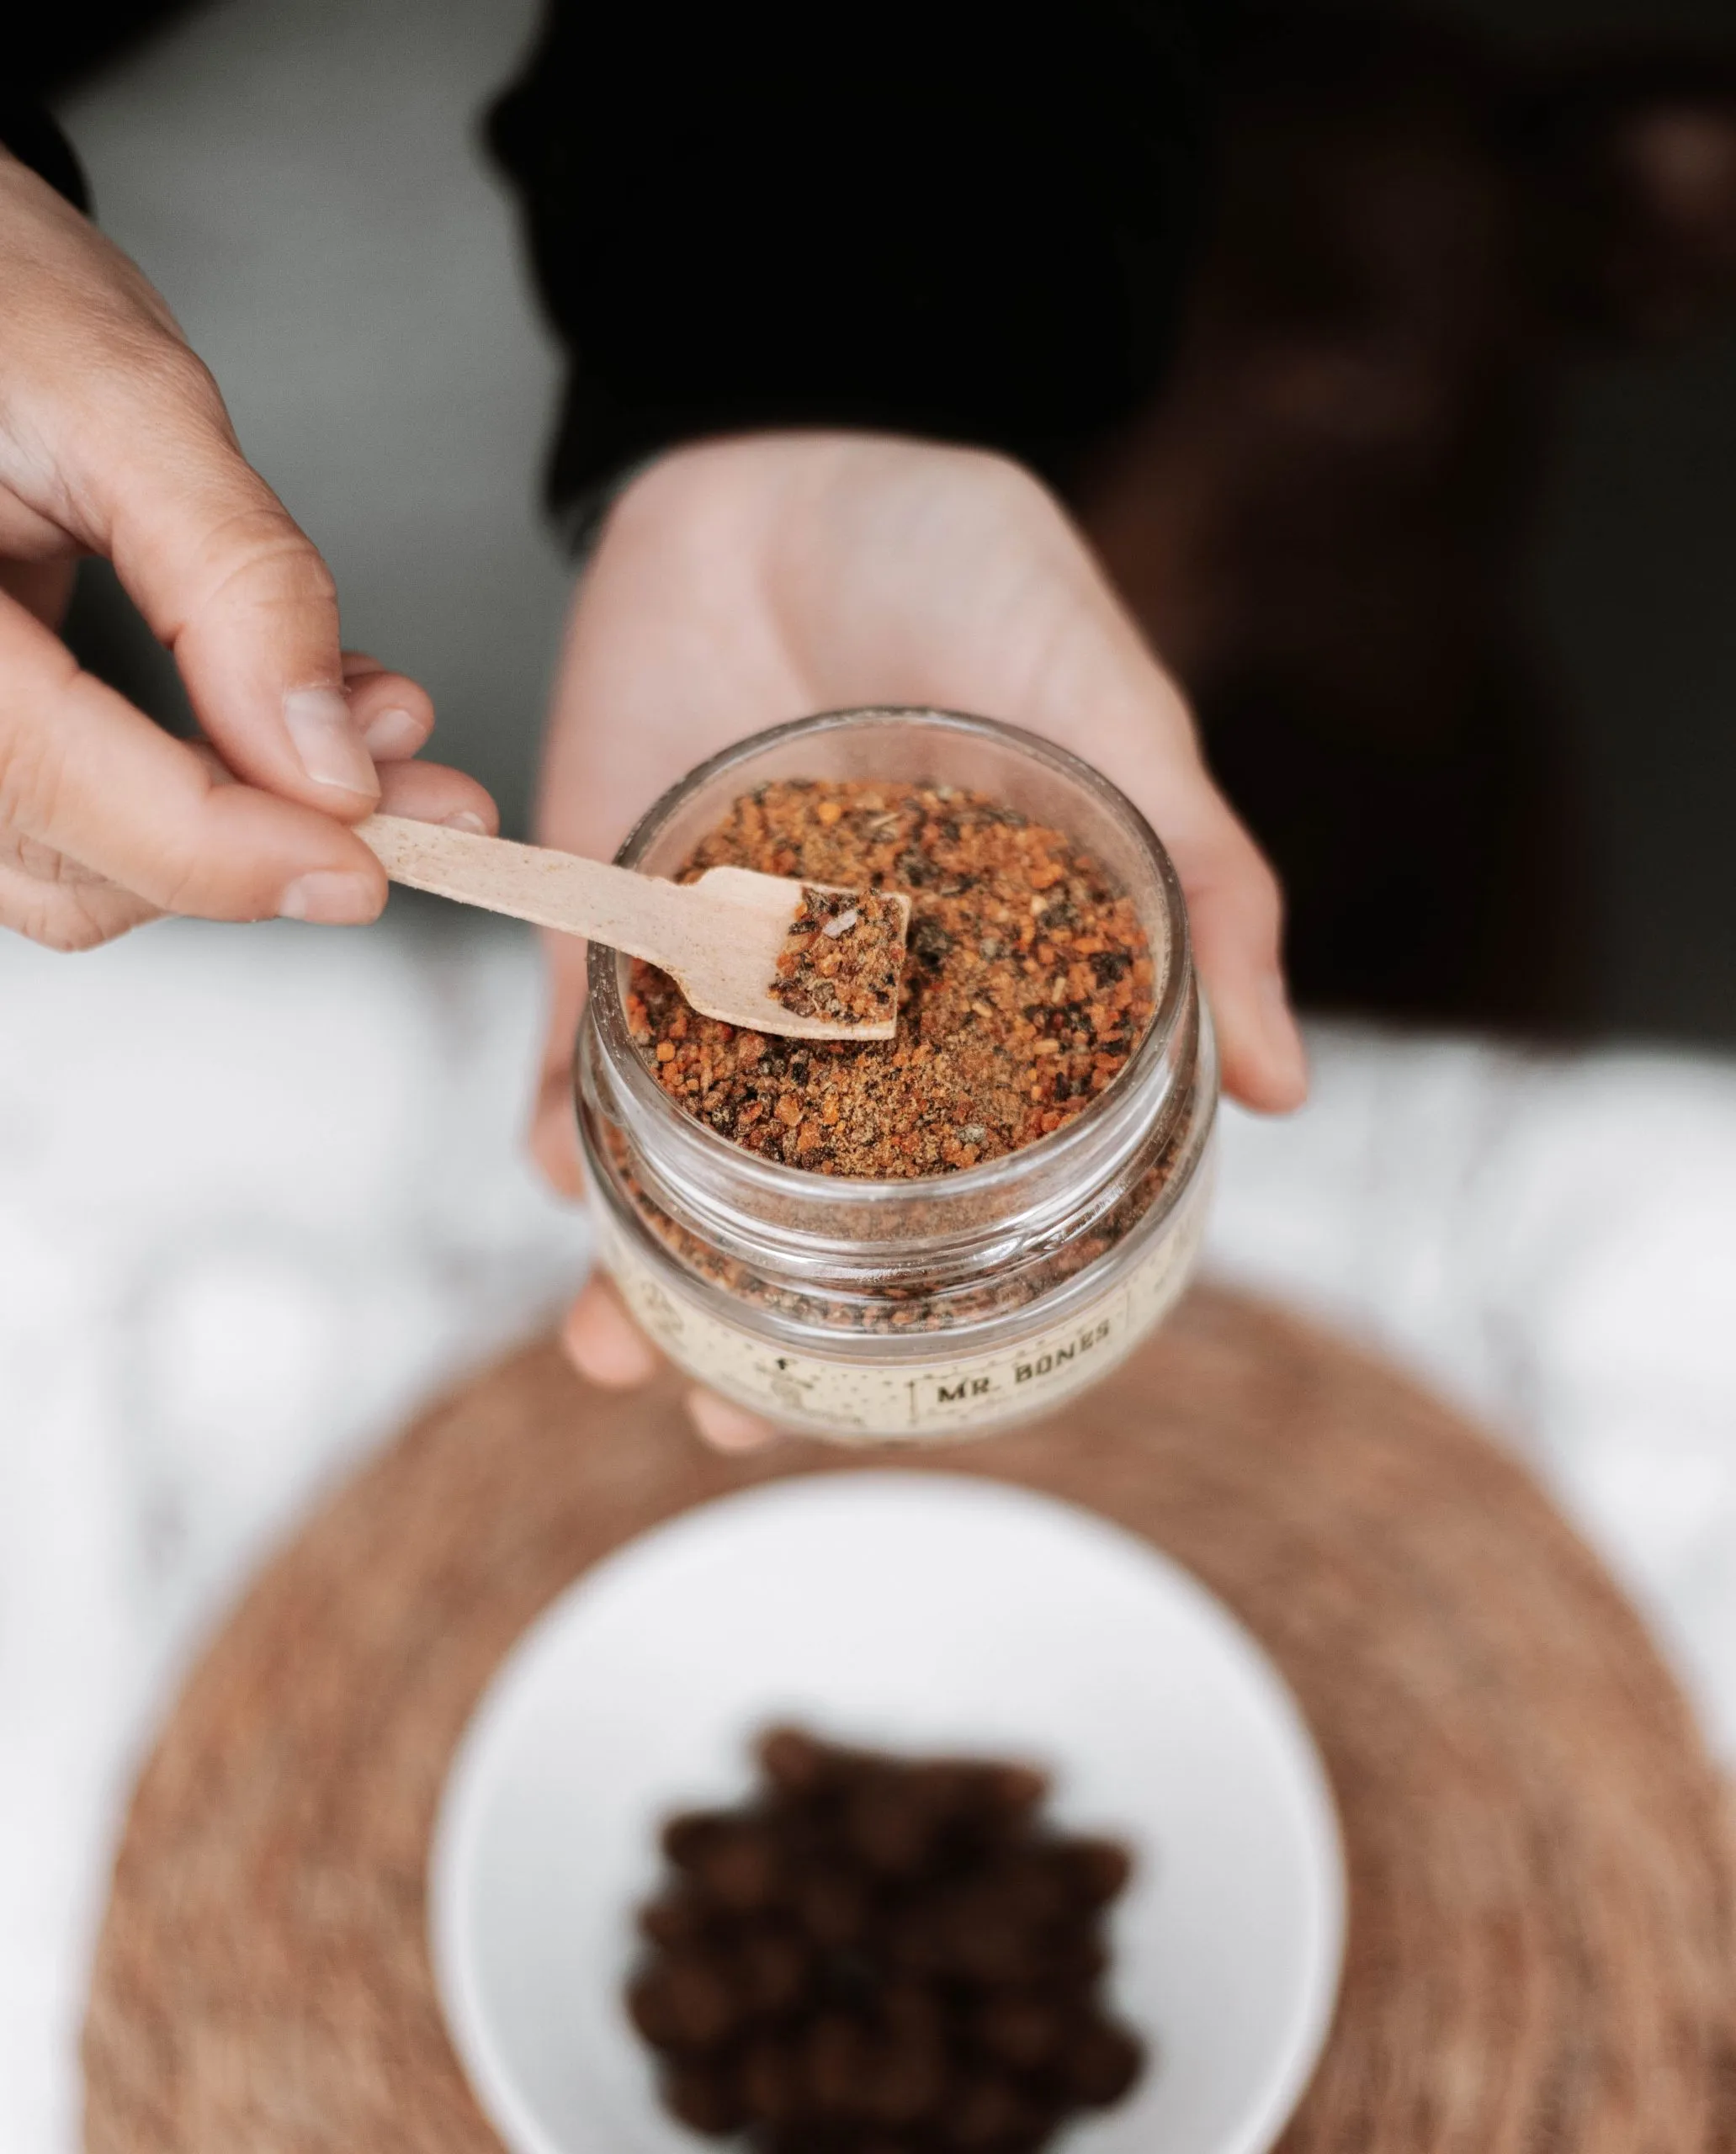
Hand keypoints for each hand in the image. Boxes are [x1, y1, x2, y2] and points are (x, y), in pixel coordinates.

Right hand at [0, 153, 492, 950]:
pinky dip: (211, 797)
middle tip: (418, 787)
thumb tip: (326, 761)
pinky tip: (303, 731)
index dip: (219, 848)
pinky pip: (88, 822)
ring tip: (377, 736)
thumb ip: (234, 579)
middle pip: (73, 862)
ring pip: (85, 870)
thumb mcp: (124, 397)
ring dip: (253, 830)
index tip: (364, 859)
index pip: (46, 780)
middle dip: (263, 840)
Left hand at [533, 431, 1304, 1446]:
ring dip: (640, 1263)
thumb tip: (1279, 1088)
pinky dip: (558, 1116)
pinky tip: (560, 1182)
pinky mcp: (611, 910)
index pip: (974, 1187)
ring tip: (617, 1352)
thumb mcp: (1114, 717)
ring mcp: (724, 971)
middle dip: (763, 1328)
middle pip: (808, 1210)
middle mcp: (852, 1010)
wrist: (789, 452)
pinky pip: (570, 1041)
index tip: (925, 1407)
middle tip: (733, 1424)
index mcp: (987, 992)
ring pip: (680, 1156)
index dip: (949, 1309)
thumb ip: (1194, 888)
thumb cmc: (978, 574)